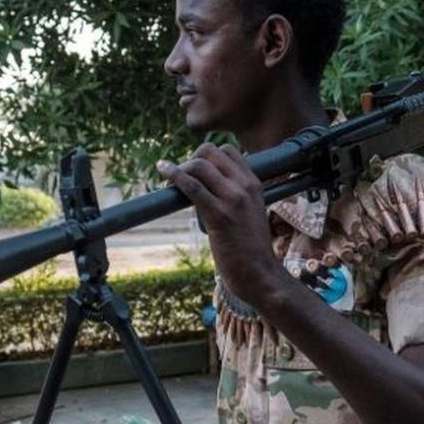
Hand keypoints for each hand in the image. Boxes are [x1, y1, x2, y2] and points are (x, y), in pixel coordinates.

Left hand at [158, 143, 287, 304]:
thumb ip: (236, 196)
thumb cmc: (251, 248)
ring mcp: (234, 200)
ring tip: (169, 181)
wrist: (260, 272)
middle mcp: (245, 186)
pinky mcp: (220, 215)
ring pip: (199, 165)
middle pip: (211, 152)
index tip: (195, 170)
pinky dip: (174, 176)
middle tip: (181, 177)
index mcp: (254, 184)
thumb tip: (206, 187)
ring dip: (179, 169)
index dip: (207, 155)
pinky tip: (164, 172)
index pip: (228, 150)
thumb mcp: (250, 213)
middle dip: (190, 159)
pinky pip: (192, 186)